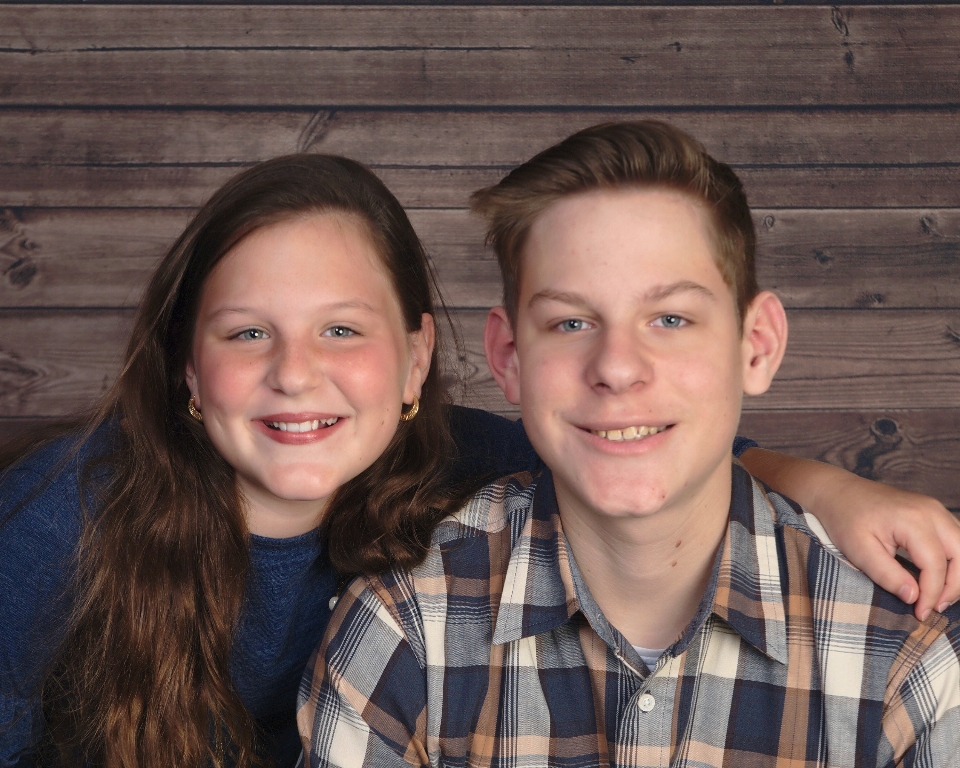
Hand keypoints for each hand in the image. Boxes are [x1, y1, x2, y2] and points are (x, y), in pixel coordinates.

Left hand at [739, 448, 959, 620]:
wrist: (836, 491)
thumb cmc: (844, 519)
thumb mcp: (859, 551)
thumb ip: (888, 576)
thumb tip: (914, 598)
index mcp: (913, 520)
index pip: (936, 566)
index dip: (932, 594)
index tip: (920, 614)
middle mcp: (931, 511)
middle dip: (953, 586)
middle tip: (934, 607)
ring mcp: (934, 508)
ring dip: (956, 574)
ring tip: (936, 597)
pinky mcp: (932, 511)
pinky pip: (954, 538)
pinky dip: (952, 560)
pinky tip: (937, 577)